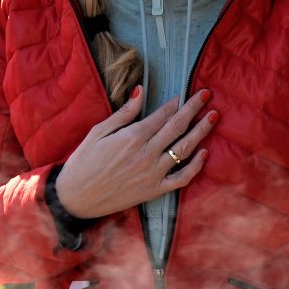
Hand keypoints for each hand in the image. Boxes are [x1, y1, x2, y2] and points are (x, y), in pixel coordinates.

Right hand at [54, 88, 216, 219]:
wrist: (76, 197)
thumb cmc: (84, 162)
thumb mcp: (98, 132)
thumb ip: (123, 113)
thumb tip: (140, 90)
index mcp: (132, 137)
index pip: (162, 115)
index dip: (176, 103)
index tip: (186, 93)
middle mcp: (146, 154)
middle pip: (177, 127)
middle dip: (194, 109)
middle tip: (206, 96)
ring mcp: (153, 173)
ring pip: (185, 149)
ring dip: (201, 131)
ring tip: (212, 117)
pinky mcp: (155, 190)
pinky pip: (182, 178)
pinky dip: (196, 166)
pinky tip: (204, 153)